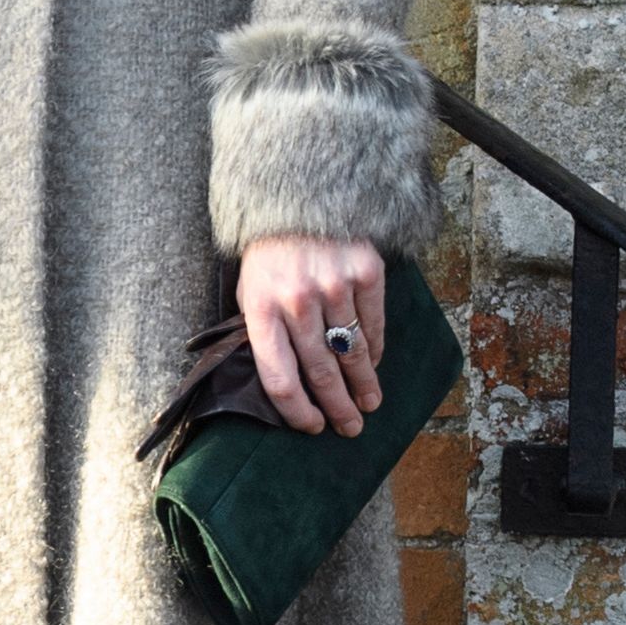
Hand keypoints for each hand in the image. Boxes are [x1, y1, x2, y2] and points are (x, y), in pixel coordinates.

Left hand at [238, 236, 385, 437]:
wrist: (297, 196)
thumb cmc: (270, 254)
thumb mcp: (250, 291)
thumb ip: (263, 332)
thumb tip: (284, 383)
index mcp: (261, 309)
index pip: (279, 378)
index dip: (297, 411)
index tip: (313, 427)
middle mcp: (298, 301)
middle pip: (321, 372)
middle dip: (338, 407)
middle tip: (350, 428)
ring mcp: (334, 285)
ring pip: (352, 352)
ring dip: (364, 385)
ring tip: (369, 404)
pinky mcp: (365, 271)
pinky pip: (373, 323)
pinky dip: (375, 349)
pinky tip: (375, 365)